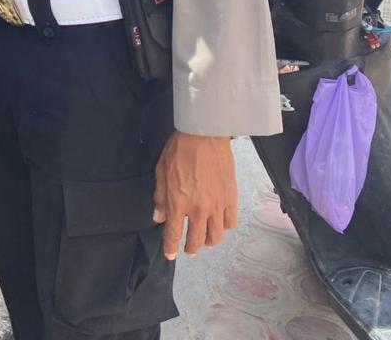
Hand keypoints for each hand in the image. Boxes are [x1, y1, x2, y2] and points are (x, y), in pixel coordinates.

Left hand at [153, 131, 236, 258]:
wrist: (204, 135)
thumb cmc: (179, 150)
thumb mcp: (161, 173)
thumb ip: (160, 198)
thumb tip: (159, 217)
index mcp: (179, 203)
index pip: (174, 234)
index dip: (171, 248)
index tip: (170, 255)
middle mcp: (199, 209)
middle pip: (197, 240)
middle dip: (191, 248)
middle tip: (189, 249)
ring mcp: (217, 205)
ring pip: (216, 236)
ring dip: (209, 242)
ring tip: (205, 240)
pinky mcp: (231, 198)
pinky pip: (230, 222)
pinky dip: (224, 227)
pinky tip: (219, 224)